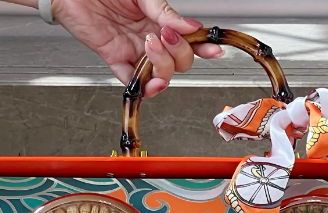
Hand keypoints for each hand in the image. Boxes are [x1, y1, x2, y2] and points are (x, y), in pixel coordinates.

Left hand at [50, 0, 222, 95]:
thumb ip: (165, 11)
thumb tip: (190, 26)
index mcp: (159, 22)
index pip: (189, 42)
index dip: (204, 48)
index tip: (213, 49)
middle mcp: (150, 40)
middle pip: (180, 63)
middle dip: (180, 52)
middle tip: (167, 34)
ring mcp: (134, 51)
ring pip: (161, 75)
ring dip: (162, 64)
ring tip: (150, 42)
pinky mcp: (114, 58)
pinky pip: (131, 82)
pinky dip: (141, 86)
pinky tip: (147, 81)